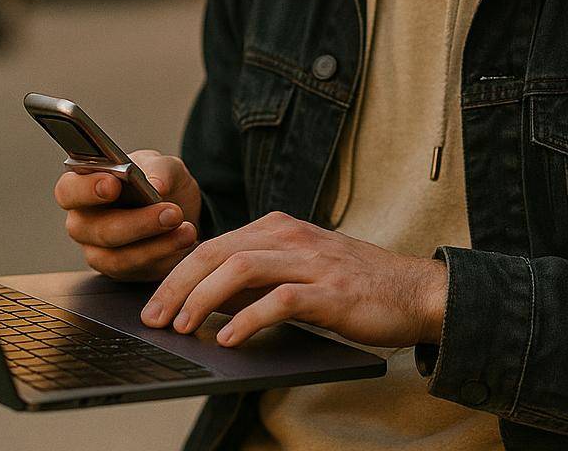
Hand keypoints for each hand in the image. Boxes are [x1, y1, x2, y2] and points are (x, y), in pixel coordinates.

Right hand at [54, 150, 202, 280]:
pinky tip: (184, 241)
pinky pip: (137, 270)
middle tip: (171, 212)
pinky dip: (163, 256)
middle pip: (93, 229)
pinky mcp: (120, 271)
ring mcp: (98, 251)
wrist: (180, 209)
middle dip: (136, 222)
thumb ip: (159, 169)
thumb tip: (156, 185)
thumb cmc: (159, 181)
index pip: (68, 190)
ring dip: (156, 244)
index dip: (86, 189)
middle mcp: (83, 222)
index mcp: (82, 187)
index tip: (113, 184)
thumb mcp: (164, 165)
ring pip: (117, 256)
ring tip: (186, 230)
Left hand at [138, 211, 447, 348]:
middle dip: (177, 286)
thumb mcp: (298, 270)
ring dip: (203, 300)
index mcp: (278, 228)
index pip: (212, 245)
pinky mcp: (331, 290)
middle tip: (154, 320)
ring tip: (183, 328)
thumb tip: (204, 299)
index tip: (153, 305)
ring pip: (240, 269)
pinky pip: (279, 300)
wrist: (415, 290)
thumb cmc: (354, 285)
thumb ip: (255, 278)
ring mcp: (312, 261)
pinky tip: (229, 338)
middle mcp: (291, 236)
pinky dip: (247, 319)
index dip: (176, 275)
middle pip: (217, 252)